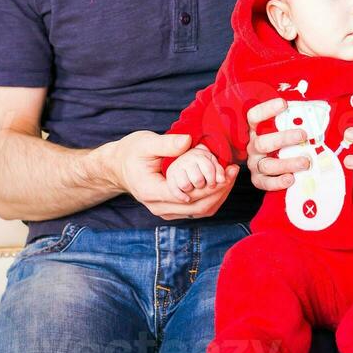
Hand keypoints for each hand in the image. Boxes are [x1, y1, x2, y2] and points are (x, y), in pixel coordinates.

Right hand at [110, 130, 238, 219]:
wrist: (119, 167)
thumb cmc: (131, 153)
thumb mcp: (146, 143)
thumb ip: (167, 144)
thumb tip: (188, 141)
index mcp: (152, 192)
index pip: (187, 195)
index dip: (209, 185)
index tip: (225, 170)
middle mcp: (160, 207)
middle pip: (198, 207)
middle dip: (219, 190)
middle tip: (233, 171)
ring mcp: (167, 211)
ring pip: (200, 211)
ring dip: (219, 195)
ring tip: (231, 174)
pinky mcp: (174, 209)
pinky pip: (198, 209)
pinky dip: (212, 197)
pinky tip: (222, 181)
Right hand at [245, 97, 309, 192]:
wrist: (268, 168)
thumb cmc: (280, 144)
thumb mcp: (281, 130)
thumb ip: (291, 122)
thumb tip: (311, 112)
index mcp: (256, 130)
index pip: (254, 116)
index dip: (267, 109)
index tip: (283, 104)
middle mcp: (253, 147)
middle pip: (262, 142)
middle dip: (284, 138)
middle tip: (303, 135)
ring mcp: (255, 164)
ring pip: (267, 164)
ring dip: (287, 163)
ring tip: (305, 162)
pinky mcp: (258, 180)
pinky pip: (266, 182)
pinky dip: (279, 182)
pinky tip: (291, 179)